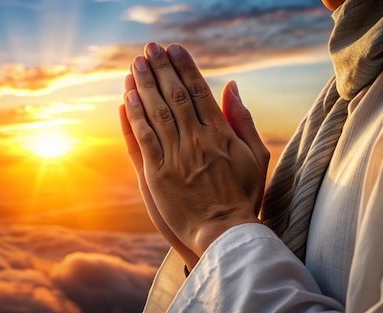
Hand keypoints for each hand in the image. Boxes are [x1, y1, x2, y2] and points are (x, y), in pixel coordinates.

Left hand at [123, 42, 268, 259]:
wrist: (223, 233)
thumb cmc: (243, 195)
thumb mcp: (255, 156)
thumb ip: (243, 119)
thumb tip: (232, 86)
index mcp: (220, 134)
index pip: (198, 91)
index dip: (184, 67)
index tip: (173, 49)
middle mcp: (196, 141)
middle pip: (174, 96)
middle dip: (160, 69)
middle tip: (149, 48)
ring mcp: (174, 157)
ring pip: (155, 113)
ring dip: (143, 86)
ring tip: (134, 65)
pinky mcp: (156, 175)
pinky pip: (142, 139)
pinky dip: (134, 117)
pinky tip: (126, 98)